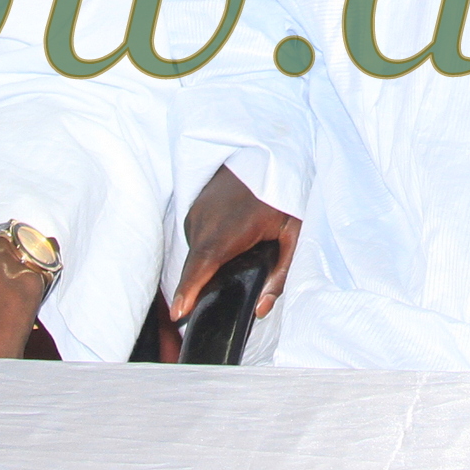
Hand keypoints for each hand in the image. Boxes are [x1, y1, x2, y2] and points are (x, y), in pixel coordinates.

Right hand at [159, 165, 299, 362]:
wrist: (264, 155)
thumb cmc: (279, 197)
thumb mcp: (291, 236)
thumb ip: (279, 276)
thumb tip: (261, 309)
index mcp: (232, 229)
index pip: (204, 264)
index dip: (189, 289)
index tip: (178, 312)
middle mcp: (207, 221)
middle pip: (195, 266)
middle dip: (191, 290)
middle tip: (188, 313)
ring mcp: (196, 213)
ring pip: (193, 254)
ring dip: (200, 268)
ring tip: (216, 276)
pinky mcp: (192, 209)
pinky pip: (194, 239)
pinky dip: (202, 251)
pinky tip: (220, 251)